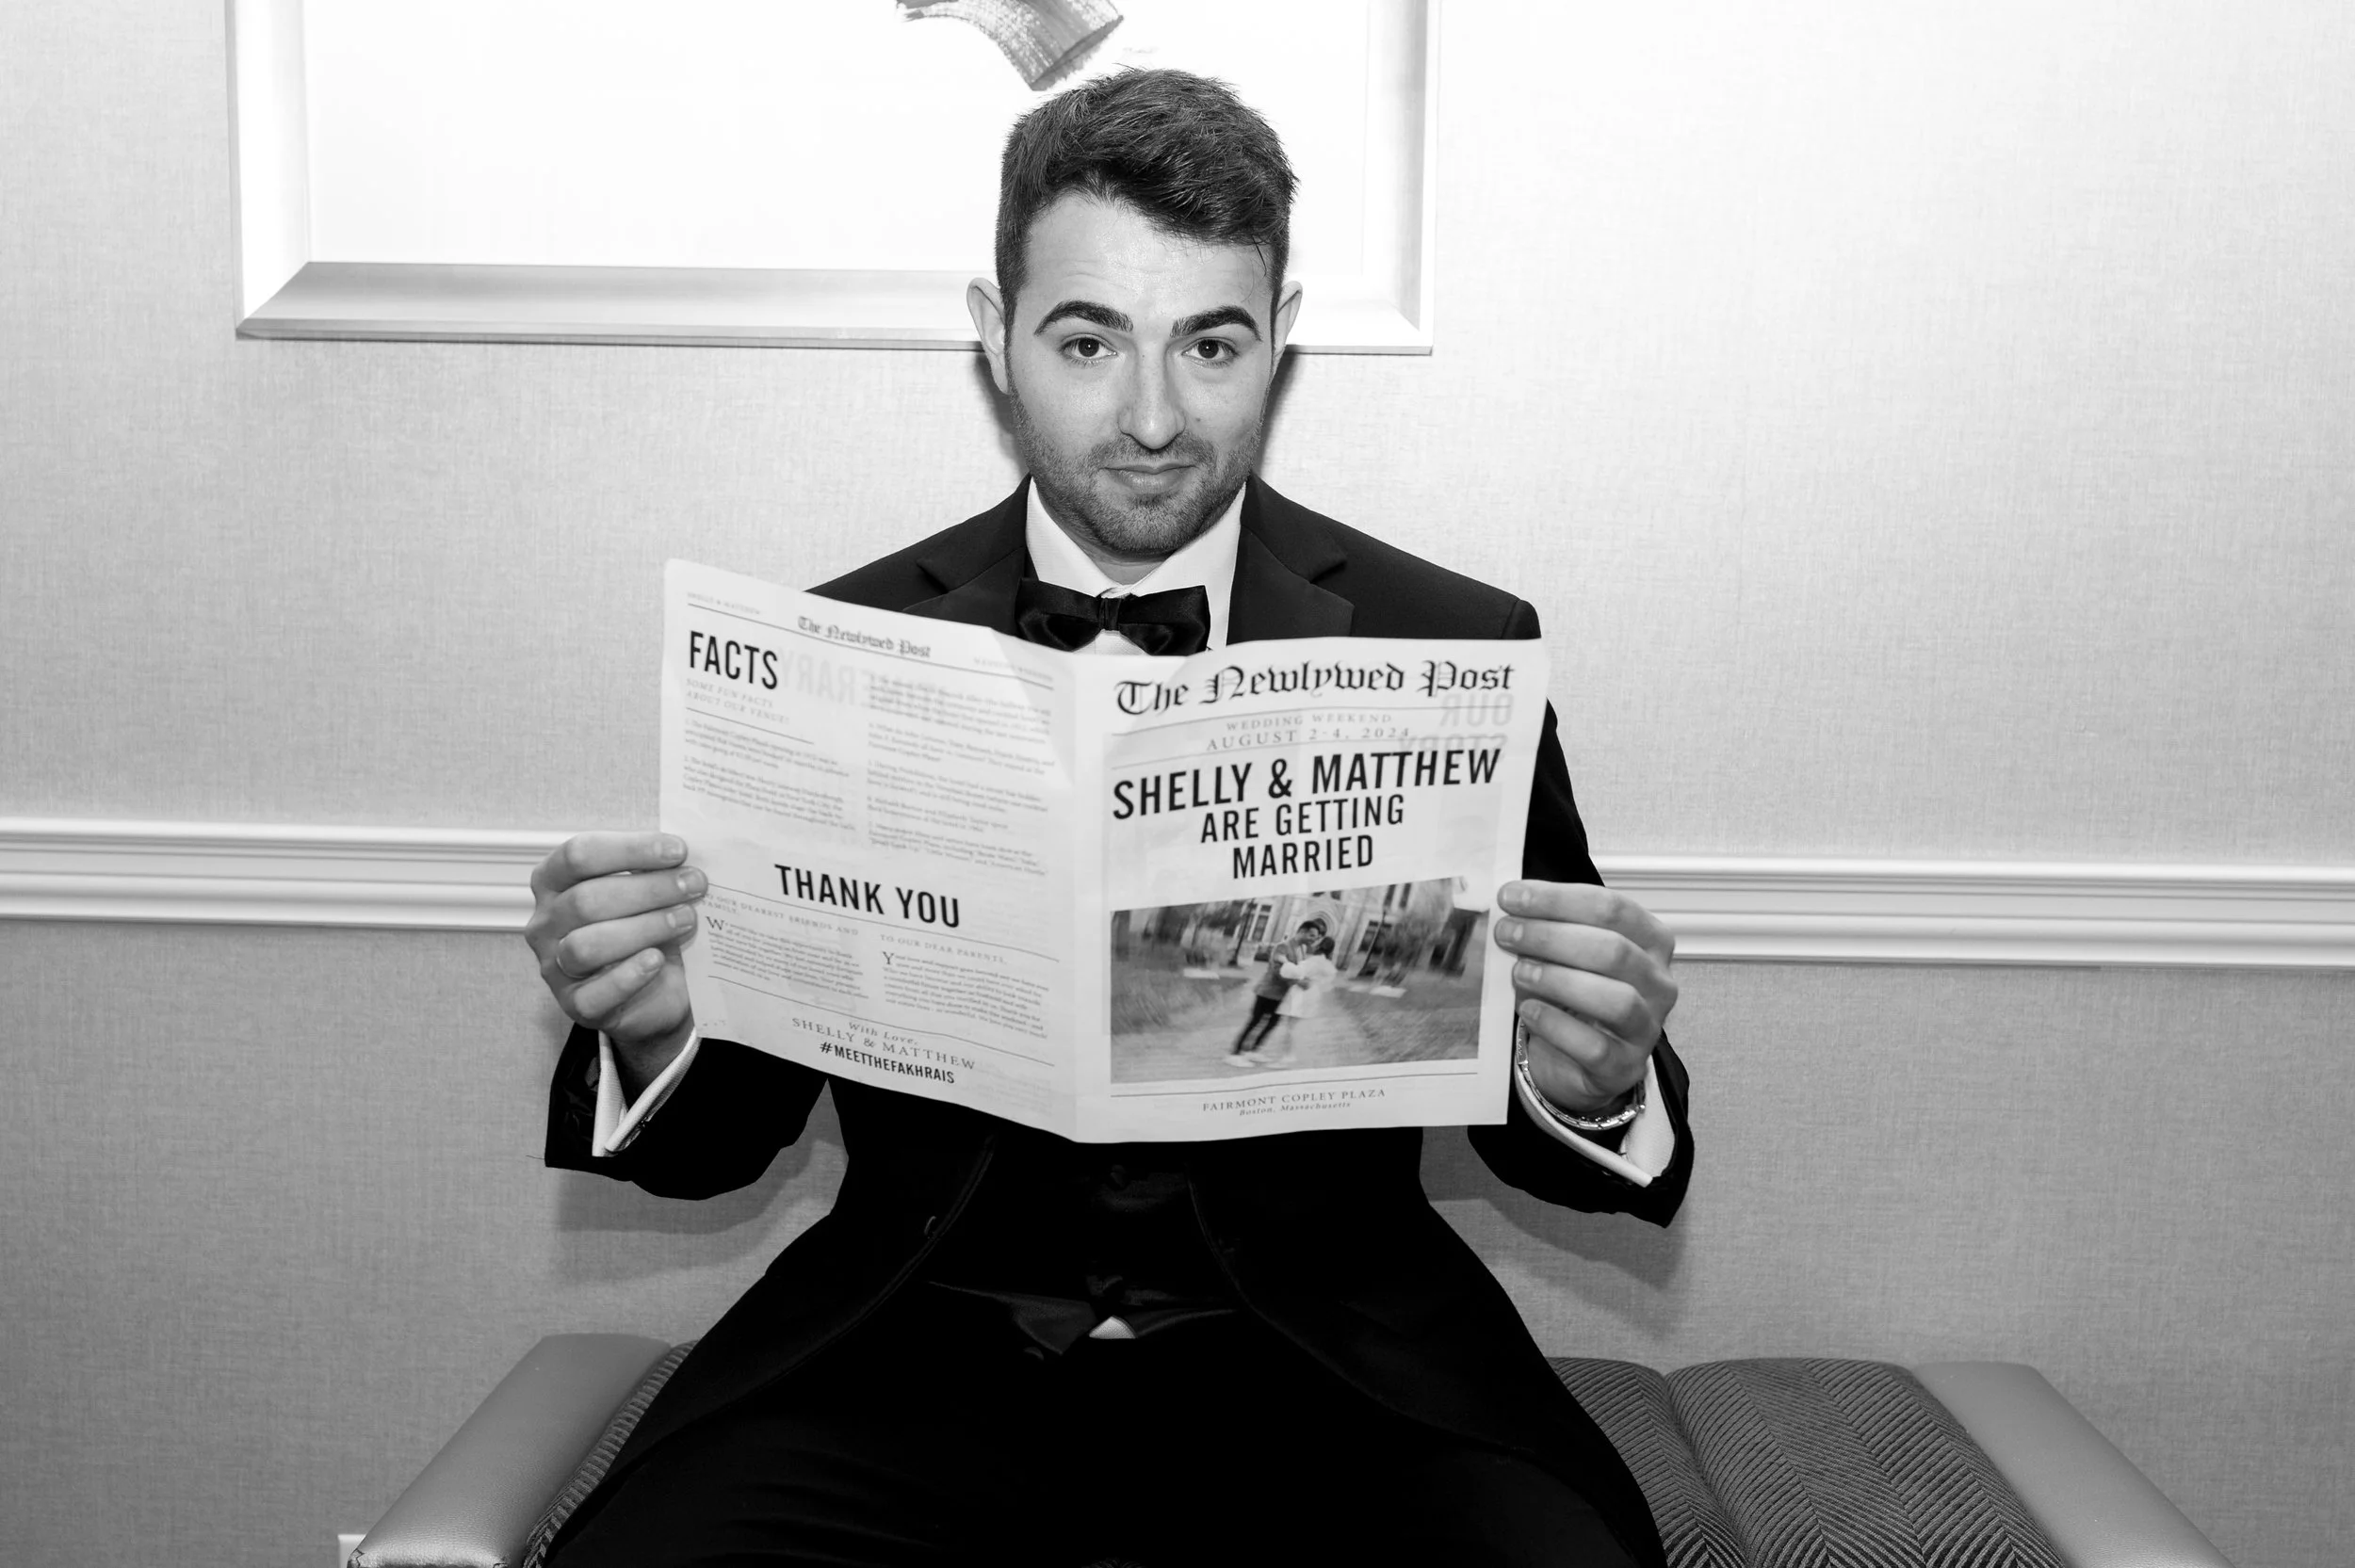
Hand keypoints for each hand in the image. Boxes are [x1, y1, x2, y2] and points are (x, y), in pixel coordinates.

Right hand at [524, 832, 703, 1089]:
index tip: (679, 850)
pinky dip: (629, 976)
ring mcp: (555, 966)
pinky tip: (657, 960)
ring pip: (586, 945)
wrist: (657, 989)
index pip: (579, 855)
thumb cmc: (646, 926)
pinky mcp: (575, 1004)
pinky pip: (595, 994)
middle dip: (648, 889)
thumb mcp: (648, 892)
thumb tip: (685, 854)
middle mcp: (546, 922)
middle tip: (694, 884)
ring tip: (685, 919)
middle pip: (586, 899)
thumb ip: (655, 869)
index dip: (630, 849)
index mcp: (554, 881)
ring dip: (643, 928)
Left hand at [1493, 880, 1677, 1114]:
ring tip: (1519, 972)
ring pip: (1616, 999)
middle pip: (1614, 950)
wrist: (1580, 1060)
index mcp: (1650, 940)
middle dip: (1552, 937)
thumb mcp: (1568, 953)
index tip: (1511, 897)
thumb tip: (1508, 905)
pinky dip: (1557, 1026)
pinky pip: (1595, 1047)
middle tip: (1507, 933)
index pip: (1611, 908)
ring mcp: (1647, 1027)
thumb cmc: (1575, 993)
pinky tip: (1529, 1011)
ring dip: (1559, 980)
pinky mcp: (1625, 1067)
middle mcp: (1658, 982)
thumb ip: (1549, 928)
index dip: (1557, 899)